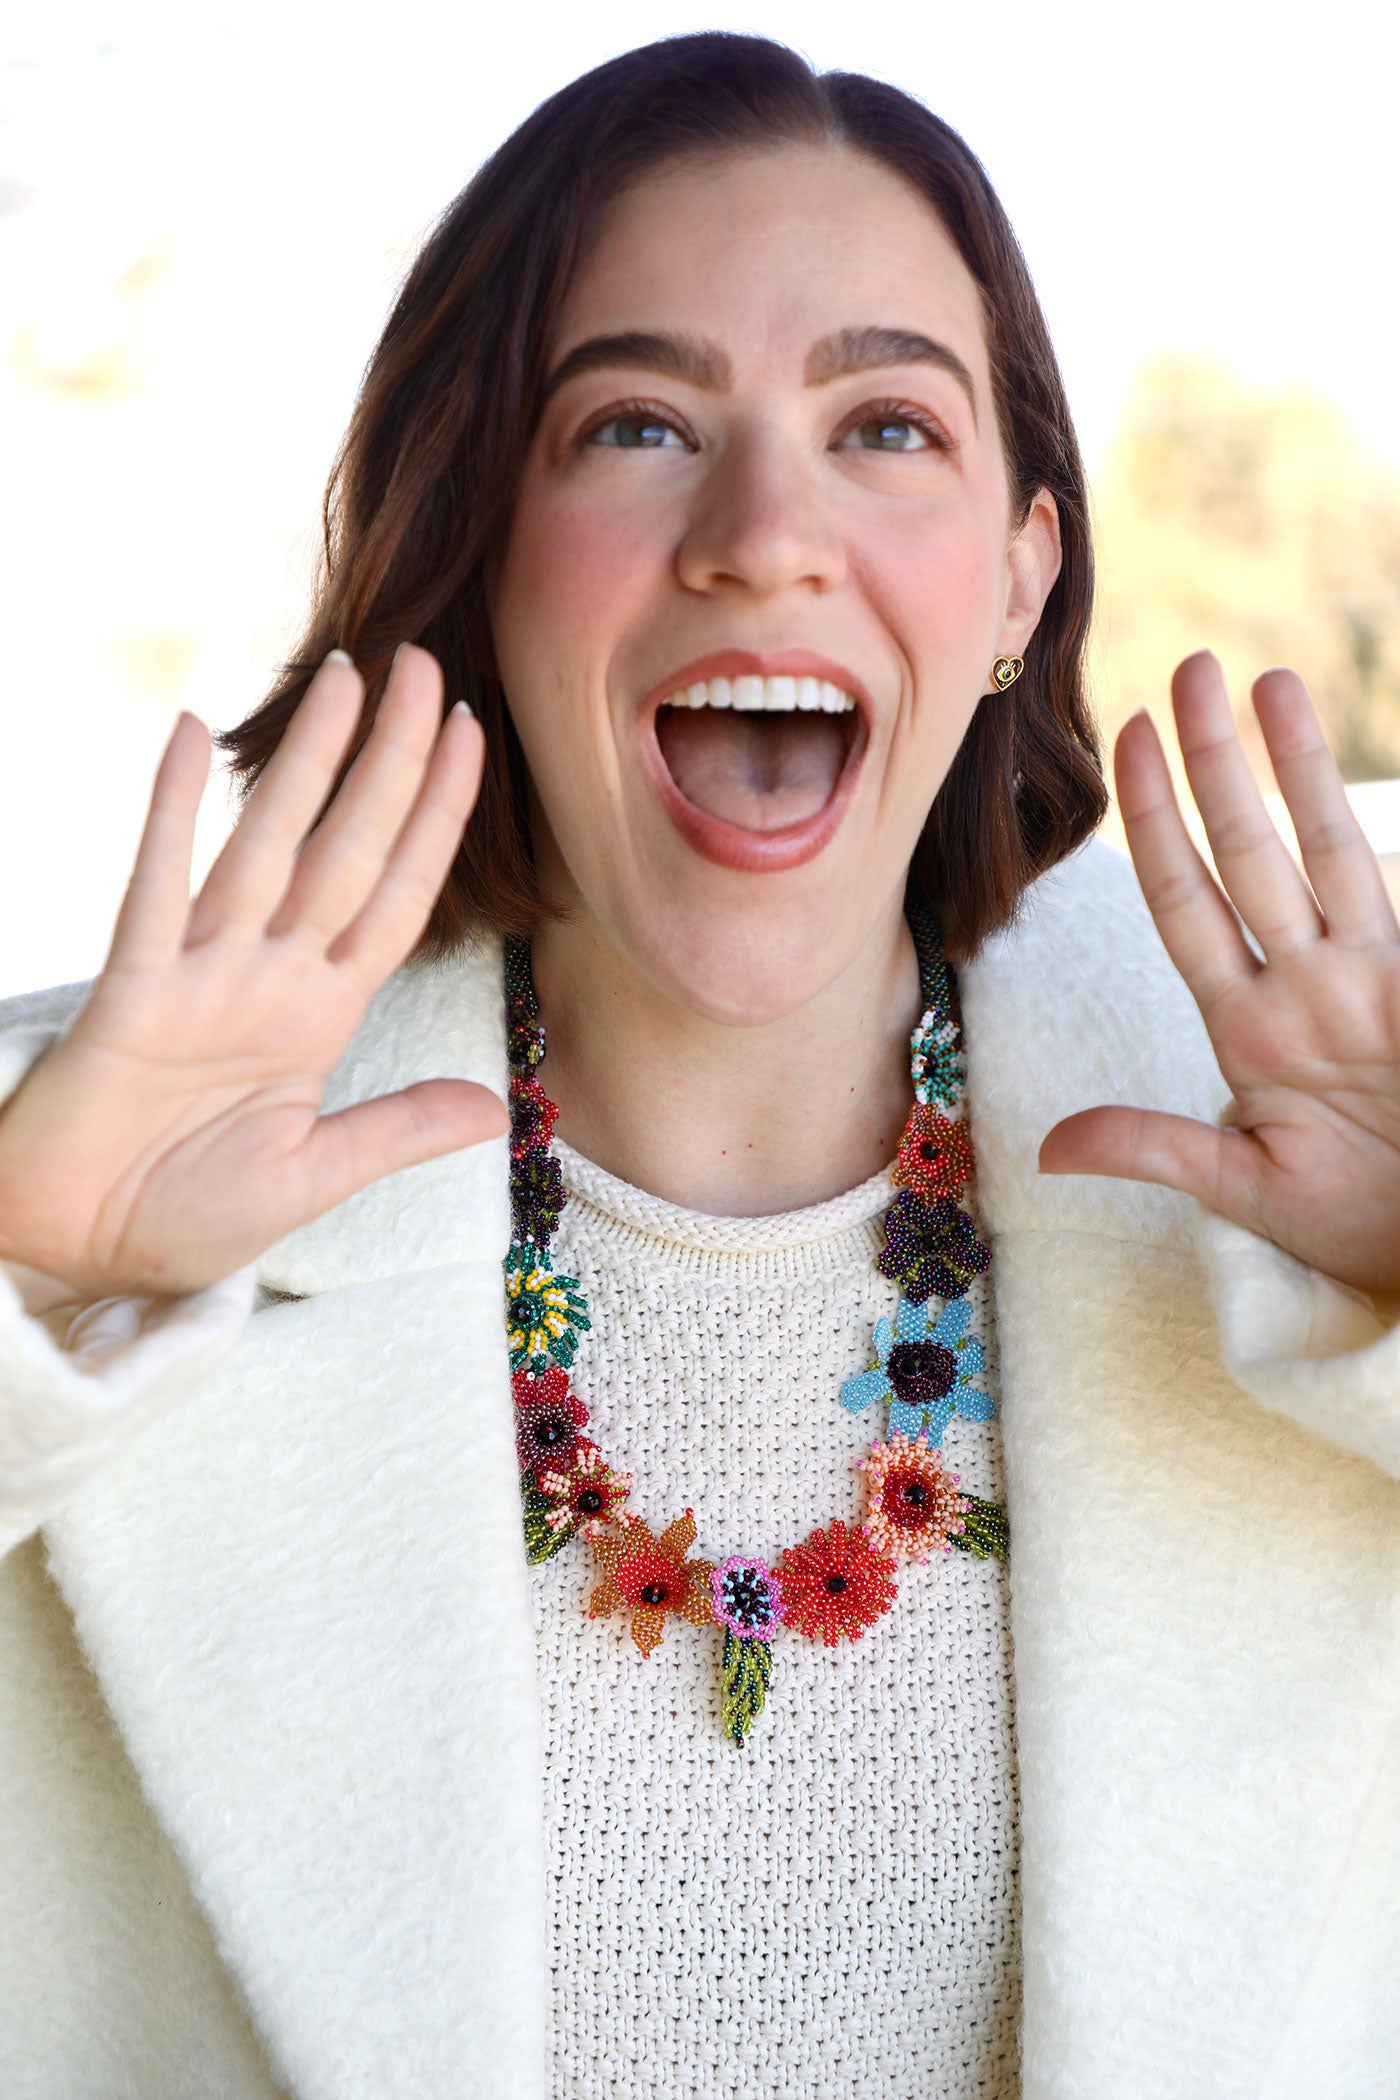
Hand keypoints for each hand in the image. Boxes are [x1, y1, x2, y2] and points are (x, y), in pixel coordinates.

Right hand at [0, 644, 505, 1300]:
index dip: (437, 818)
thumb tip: (496, 1109)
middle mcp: (271, 977)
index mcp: (321, 1015)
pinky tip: (196, 737)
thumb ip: (396, 1130)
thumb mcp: (312, 1177)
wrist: (76, 1255)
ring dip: (307, 765)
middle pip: (349, 849)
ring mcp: (203, 976)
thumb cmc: (182, 1215)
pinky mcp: (132, 992)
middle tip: (424, 666)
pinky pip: (157, 888)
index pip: (399, 896)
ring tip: (346, 677)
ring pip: (269, 849)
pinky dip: (175, 814)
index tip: (471, 736)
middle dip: (391, 762)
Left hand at [1039, 649, 1399, 1292]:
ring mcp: (1380, 981)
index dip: (1155, 819)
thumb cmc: (1357, 1223)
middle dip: (1217, 763)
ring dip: (1299, 768)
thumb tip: (1046, 1151)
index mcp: (1252, 1026)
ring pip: (1328, 853)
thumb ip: (1158, 1150)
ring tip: (1271, 682)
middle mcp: (1312, 986)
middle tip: (1190, 666)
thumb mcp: (1248, 1190)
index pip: (1186, 900)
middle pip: (1249, 853)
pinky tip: (1378, 794)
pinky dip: (1393, 844)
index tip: (1130, 736)